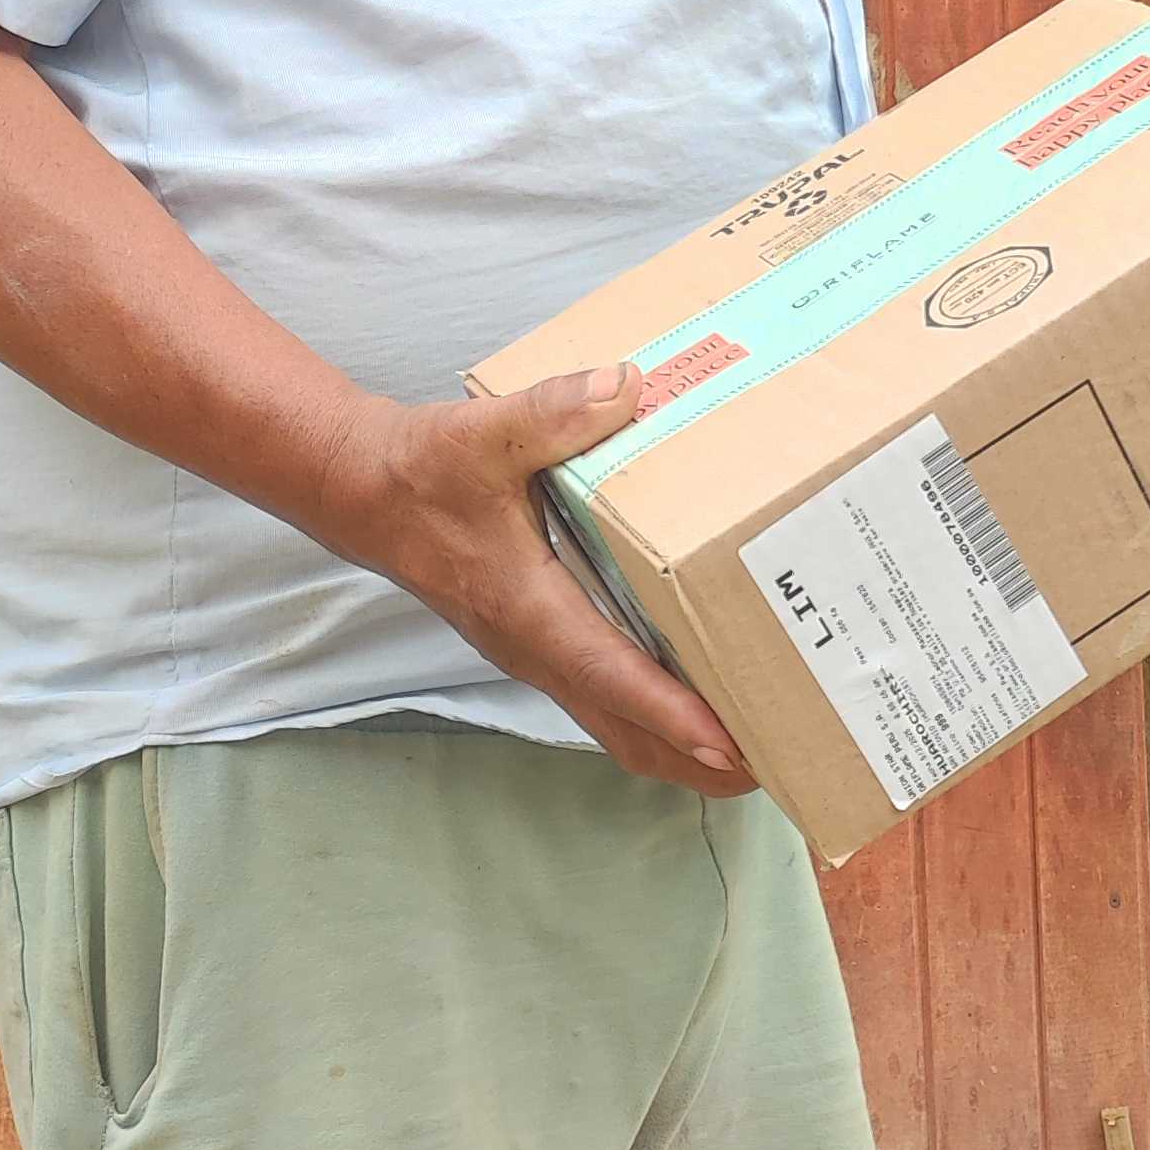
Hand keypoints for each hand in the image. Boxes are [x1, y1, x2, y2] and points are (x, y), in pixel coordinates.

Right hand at [331, 368, 753, 793]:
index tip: (732, 743)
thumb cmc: (423, 470)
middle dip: (701, 760)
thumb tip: (623, 388)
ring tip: (760, 751)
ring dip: (682, 752)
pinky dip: (656, 720)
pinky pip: (607, 704)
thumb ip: (551, 412)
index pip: (611, 675)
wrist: (365, 493)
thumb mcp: (482, 433)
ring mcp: (538, 656)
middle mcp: (536, 649)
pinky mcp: (541, 646)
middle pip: (629, 732)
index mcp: (528, 609)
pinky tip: (701, 702)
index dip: (672, 712)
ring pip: (618, 728)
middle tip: (783, 760)